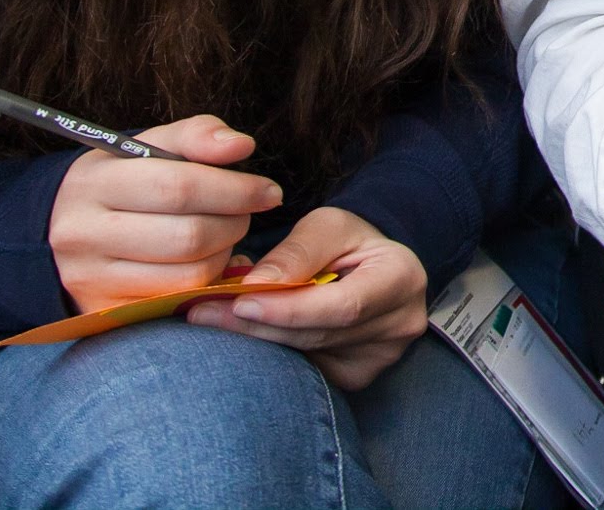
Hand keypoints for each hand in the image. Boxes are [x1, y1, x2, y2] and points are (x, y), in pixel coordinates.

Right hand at [47, 115, 281, 314]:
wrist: (59, 228)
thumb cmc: (120, 180)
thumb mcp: (149, 146)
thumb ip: (196, 136)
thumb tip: (241, 147)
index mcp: (94, 184)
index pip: (180, 187)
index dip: (235, 190)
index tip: (269, 191)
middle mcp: (84, 234)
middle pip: (189, 236)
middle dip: (235, 223)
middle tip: (248, 213)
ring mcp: (91, 279)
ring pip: (189, 275)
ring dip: (224, 253)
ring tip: (225, 233)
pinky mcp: (105, 310)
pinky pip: (177, 301)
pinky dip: (206, 282)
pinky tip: (208, 261)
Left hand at [184, 207, 428, 389]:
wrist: (370, 264)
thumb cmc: (347, 239)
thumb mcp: (327, 225)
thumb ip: (296, 252)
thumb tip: (256, 284)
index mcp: (401, 278)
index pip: (342, 305)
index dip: (289, 309)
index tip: (239, 302)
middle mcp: (399, 324)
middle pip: (318, 336)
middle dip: (257, 326)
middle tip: (201, 314)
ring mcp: (381, 358)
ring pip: (306, 359)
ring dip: (256, 342)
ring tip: (212, 320)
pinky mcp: (357, 377)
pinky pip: (306, 372)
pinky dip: (272, 355)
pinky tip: (246, 336)